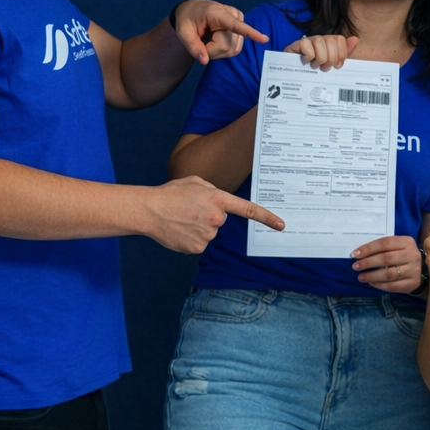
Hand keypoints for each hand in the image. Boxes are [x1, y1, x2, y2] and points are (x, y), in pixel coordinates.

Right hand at [144, 176, 283, 253]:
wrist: (148, 210)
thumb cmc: (170, 193)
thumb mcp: (196, 182)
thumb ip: (213, 191)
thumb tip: (220, 203)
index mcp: (218, 199)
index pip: (248, 210)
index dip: (266, 218)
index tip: (281, 225)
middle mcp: (216, 218)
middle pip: (220, 220)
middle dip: (208, 216)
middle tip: (189, 210)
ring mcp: (208, 234)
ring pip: (209, 233)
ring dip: (198, 228)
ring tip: (181, 219)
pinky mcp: (198, 247)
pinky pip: (200, 244)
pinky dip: (190, 239)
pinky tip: (179, 230)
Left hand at [170, 0, 267, 64]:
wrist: (194, 10)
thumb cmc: (188, 19)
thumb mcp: (182, 31)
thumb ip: (192, 46)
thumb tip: (204, 60)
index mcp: (217, 12)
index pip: (235, 25)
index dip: (250, 33)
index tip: (264, 39)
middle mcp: (233, 15)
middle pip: (227, 46)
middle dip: (212, 50)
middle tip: (202, 42)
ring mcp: (240, 21)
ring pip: (233, 49)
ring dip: (218, 51)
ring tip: (210, 39)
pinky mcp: (241, 29)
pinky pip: (236, 48)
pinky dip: (224, 50)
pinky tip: (218, 40)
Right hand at [284, 34, 357, 69]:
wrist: (295, 78)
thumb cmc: (316, 72)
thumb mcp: (333, 65)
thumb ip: (345, 53)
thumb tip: (355, 39)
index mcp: (329, 43)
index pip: (340, 39)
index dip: (341, 54)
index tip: (336, 65)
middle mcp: (319, 39)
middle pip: (331, 41)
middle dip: (331, 58)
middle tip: (324, 68)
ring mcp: (308, 41)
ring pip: (320, 41)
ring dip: (320, 58)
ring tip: (315, 66)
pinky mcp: (295, 45)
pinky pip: (306, 44)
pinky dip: (308, 55)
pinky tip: (306, 62)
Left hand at [350, 234, 421, 292]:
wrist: (423, 269)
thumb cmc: (403, 255)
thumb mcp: (397, 246)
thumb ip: (383, 247)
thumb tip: (359, 253)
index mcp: (407, 242)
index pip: (385, 243)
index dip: (368, 248)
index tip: (355, 254)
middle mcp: (412, 255)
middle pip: (386, 258)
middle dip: (368, 262)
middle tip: (356, 267)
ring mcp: (414, 270)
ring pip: (389, 274)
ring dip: (372, 276)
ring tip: (361, 277)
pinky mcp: (413, 283)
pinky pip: (393, 285)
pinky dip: (380, 285)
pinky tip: (372, 283)